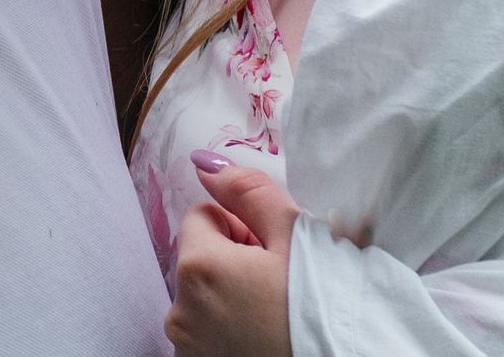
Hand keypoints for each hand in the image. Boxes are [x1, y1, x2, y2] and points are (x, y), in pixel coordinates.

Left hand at [168, 153, 298, 356]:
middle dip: (235, 261)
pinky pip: (206, 332)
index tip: (271, 251)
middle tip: (280, 282)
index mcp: (198, 267)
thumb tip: (204, 165)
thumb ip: (247, 191)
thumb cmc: (324, 305)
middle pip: (201, 258)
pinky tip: (265, 335)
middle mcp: (179, 312)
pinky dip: (229, 329)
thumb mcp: (295, 234)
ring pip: (204, 297)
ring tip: (276, 312)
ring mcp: (187, 347)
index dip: (240, 226)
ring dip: (232, 296)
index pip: (201, 215)